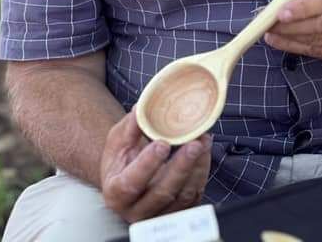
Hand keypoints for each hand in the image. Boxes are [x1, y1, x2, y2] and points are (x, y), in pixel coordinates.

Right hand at [100, 108, 211, 222]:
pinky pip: (196, 194)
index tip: (163, 143)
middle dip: (181, 166)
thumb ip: (130, 127)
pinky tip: (205, 151)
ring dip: (198, 166)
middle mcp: (137, 209)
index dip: (147, 164)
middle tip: (195, 143)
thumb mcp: (118, 141)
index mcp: (116, 193)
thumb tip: (142, 107)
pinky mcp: (179, 211)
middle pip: (163, 191)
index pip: (130, 183)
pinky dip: (203, 171)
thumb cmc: (122, 158)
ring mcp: (160, 213)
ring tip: (204, 140)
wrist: (130, 178)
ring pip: (184, 194)